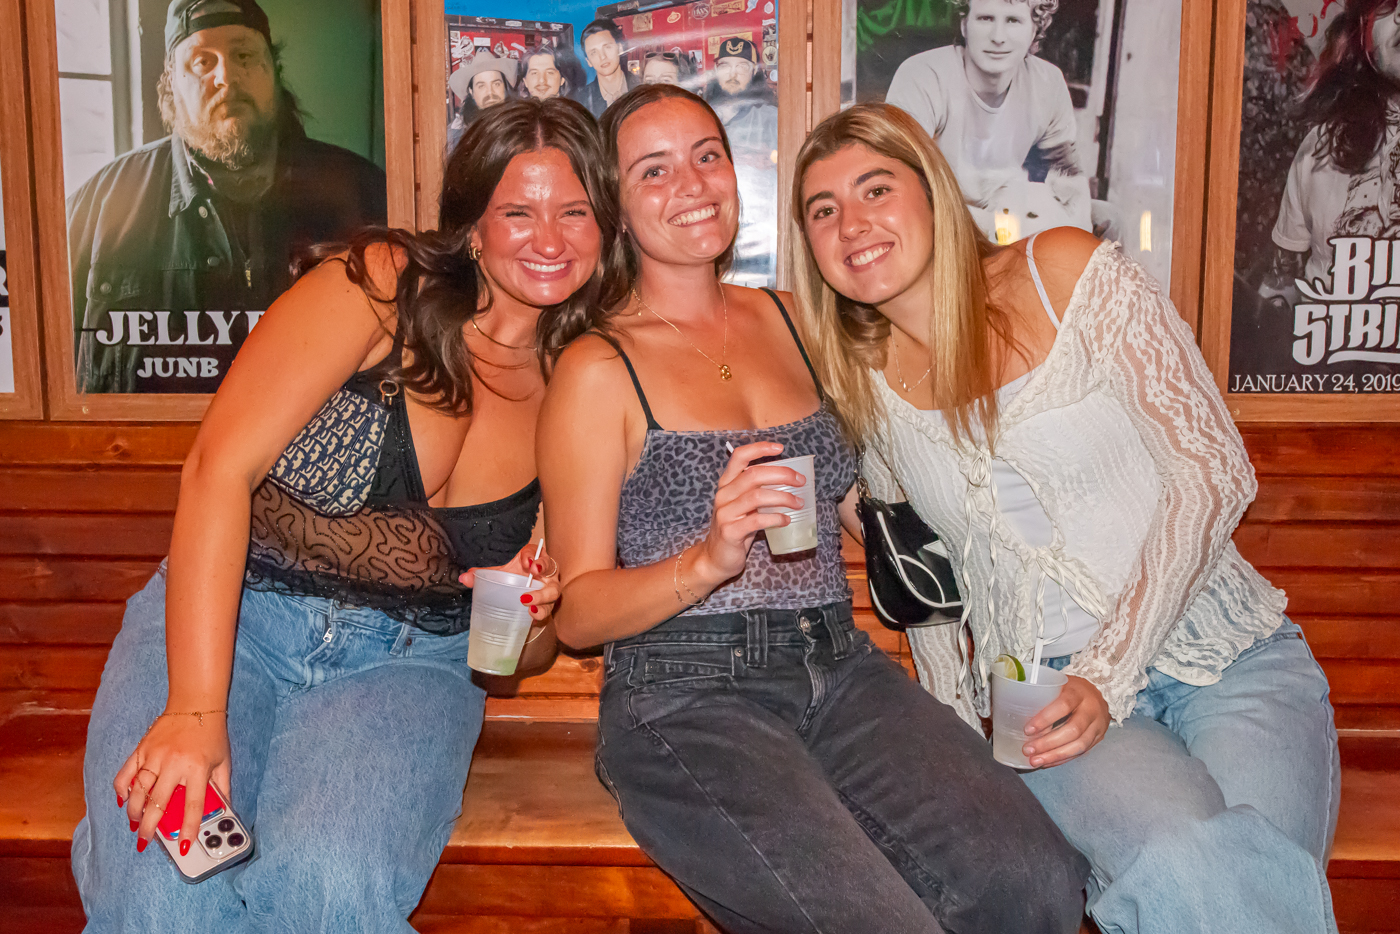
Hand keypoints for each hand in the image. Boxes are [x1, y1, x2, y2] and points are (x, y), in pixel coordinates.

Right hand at [114, 711, 230, 855]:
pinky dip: (121, 789)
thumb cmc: (212, 733)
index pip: (193, 805)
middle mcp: (174, 764)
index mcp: (197, 769)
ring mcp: (154, 756)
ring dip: (134, 812)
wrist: (195, 703)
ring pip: (138, 791)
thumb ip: (223, 787)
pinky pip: (126, 773)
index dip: (189, 828)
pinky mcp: (142, 749)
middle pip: (158, 803)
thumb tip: (224, 810)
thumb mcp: (223, 761)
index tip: (185, 845)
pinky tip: (123, 800)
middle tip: (145, 841)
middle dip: (150, 827)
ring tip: (135, 825)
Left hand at [460, 541, 561, 622]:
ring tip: (526, 600)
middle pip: (551, 567)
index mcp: (533, 560)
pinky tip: (531, 614)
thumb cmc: (512, 582)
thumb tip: (464, 577)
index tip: (525, 560)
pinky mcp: (548, 606)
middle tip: (533, 573)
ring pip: (553, 591)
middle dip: (543, 569)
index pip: (536, 551)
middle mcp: (546, 573)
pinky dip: (540, 612)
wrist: (521, 602)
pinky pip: (548, 609)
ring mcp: (550, 590)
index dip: (532, 554)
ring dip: (541, 595)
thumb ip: (482, 576)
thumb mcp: (499, 576)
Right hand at [691, 442, 803, 586]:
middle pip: (753, 475)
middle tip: (800, 480)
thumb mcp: (743, 505)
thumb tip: (789, 479)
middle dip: (781, 474)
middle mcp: (723, 495)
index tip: (780, 448)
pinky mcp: (730, 532)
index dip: (760, 448)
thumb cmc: (735, 528)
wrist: (715, 557)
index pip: (739, 457)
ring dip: (783, 497)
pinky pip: (757, 520)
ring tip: (798, 502)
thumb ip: (757, 491)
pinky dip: (775, 518)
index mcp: (726, 484)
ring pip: (757, 496)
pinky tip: (786, 520)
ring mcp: (725, 513)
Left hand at [1022, 675, 1108, 767]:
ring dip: (1055, 755)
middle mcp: (1091, 709)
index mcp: (1078, 692)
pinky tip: (1047, 762)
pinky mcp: (1099, 738)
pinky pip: (1081, 752)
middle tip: (1028, 750)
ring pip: (1079, 745)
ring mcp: (1098, 725)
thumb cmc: (1068, 689)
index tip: (1027, 730)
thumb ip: (1040, 698)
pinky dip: (1063, 759)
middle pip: (1073, 730)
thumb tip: (1011, 716)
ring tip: (1035, 761)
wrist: (1097, 692)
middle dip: (1048, 743)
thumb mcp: (1056, 686)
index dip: (1045, 719)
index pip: (1063, 706)